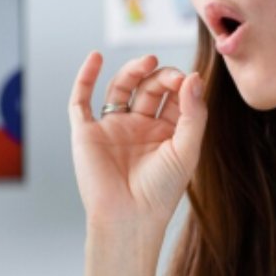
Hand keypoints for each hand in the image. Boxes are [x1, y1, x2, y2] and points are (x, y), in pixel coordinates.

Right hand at [68, 52, 205, 235]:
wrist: (129, 217)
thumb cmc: (161, 193)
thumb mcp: (187, 150)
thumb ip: (193, 113)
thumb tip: (193, 76)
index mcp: (165, 132)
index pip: (174, 96)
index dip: (181, 84)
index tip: (188, 81)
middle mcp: (138, 127)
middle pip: (149, 87)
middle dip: (161, 76)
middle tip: (170, 76)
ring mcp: (112, 128)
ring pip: (121, 87)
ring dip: (133, 70)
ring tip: (147, 62)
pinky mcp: (87, 132)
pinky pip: (81, 99)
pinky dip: (86, 77)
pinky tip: (96, 57)